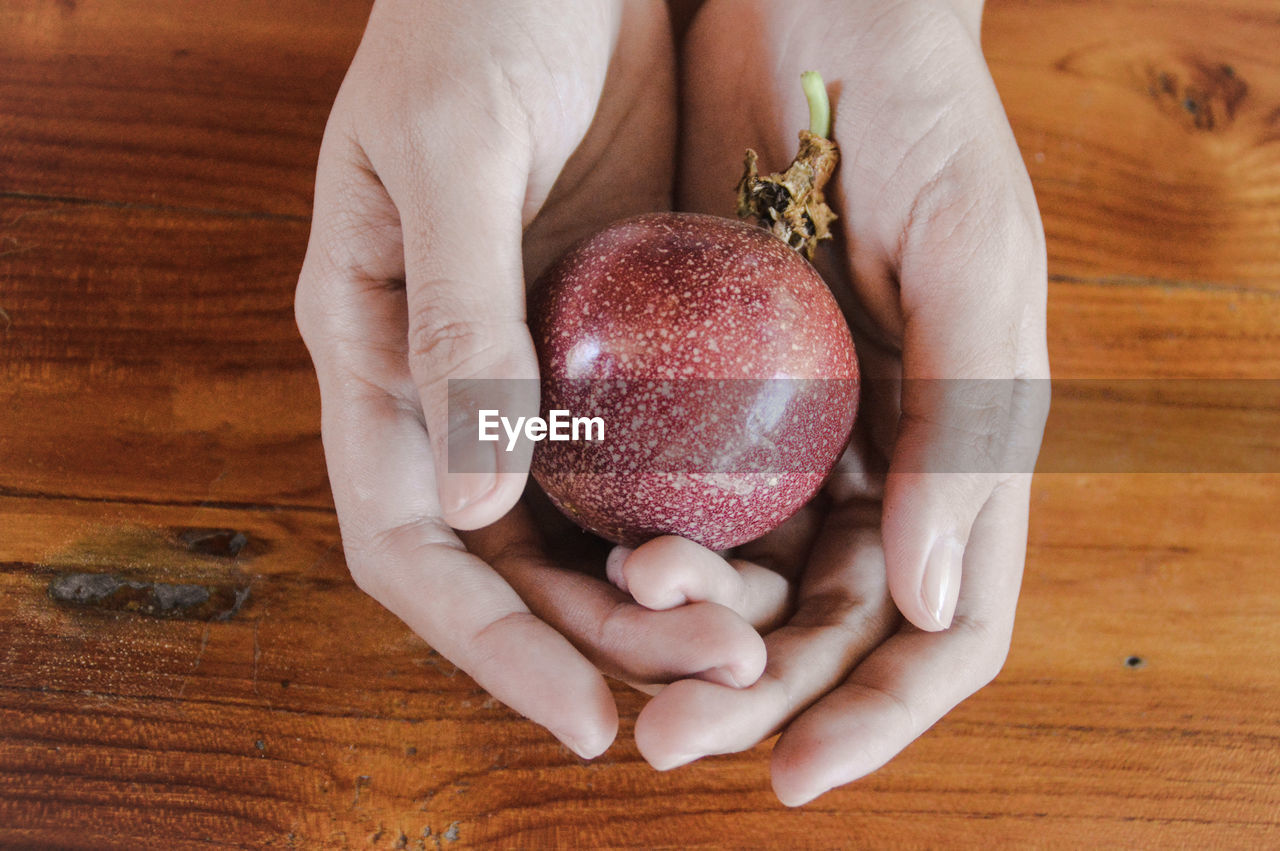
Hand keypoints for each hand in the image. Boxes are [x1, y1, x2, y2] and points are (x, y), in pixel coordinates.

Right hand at [295, 0, 766, 758]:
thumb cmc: (475, 13)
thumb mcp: (454, 150)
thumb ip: (452, 321)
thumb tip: (470, 502)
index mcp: (376, 350)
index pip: (412, 543)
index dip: (490, 643)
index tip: (586, 714)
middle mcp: (455, 380)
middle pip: (512, 559)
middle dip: (603, 637)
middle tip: (717, 676)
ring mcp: (540, 363)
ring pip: (589, 524)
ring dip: (664, 593)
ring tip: (757, 638)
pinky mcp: (618, 333)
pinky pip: (655, 452)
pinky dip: (702, 512)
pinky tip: (776, 546)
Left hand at [618, 0, 1049, 801]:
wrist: (811, 9)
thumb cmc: (921, 120)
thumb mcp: (971, 259)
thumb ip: (972, 430)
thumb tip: (931, 605)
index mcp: (962, 451)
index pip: (942, 628)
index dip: (879, 714)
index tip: (795, 772)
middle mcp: (877, 459)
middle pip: (820, 624)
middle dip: (752, 689)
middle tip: (666, 731)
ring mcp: (790, 428)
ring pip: (739, 570)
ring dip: (683, 623)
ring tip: (620, 623)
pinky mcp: (704, 382)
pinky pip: (673, 487)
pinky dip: (637, 536)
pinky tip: (592, 558)